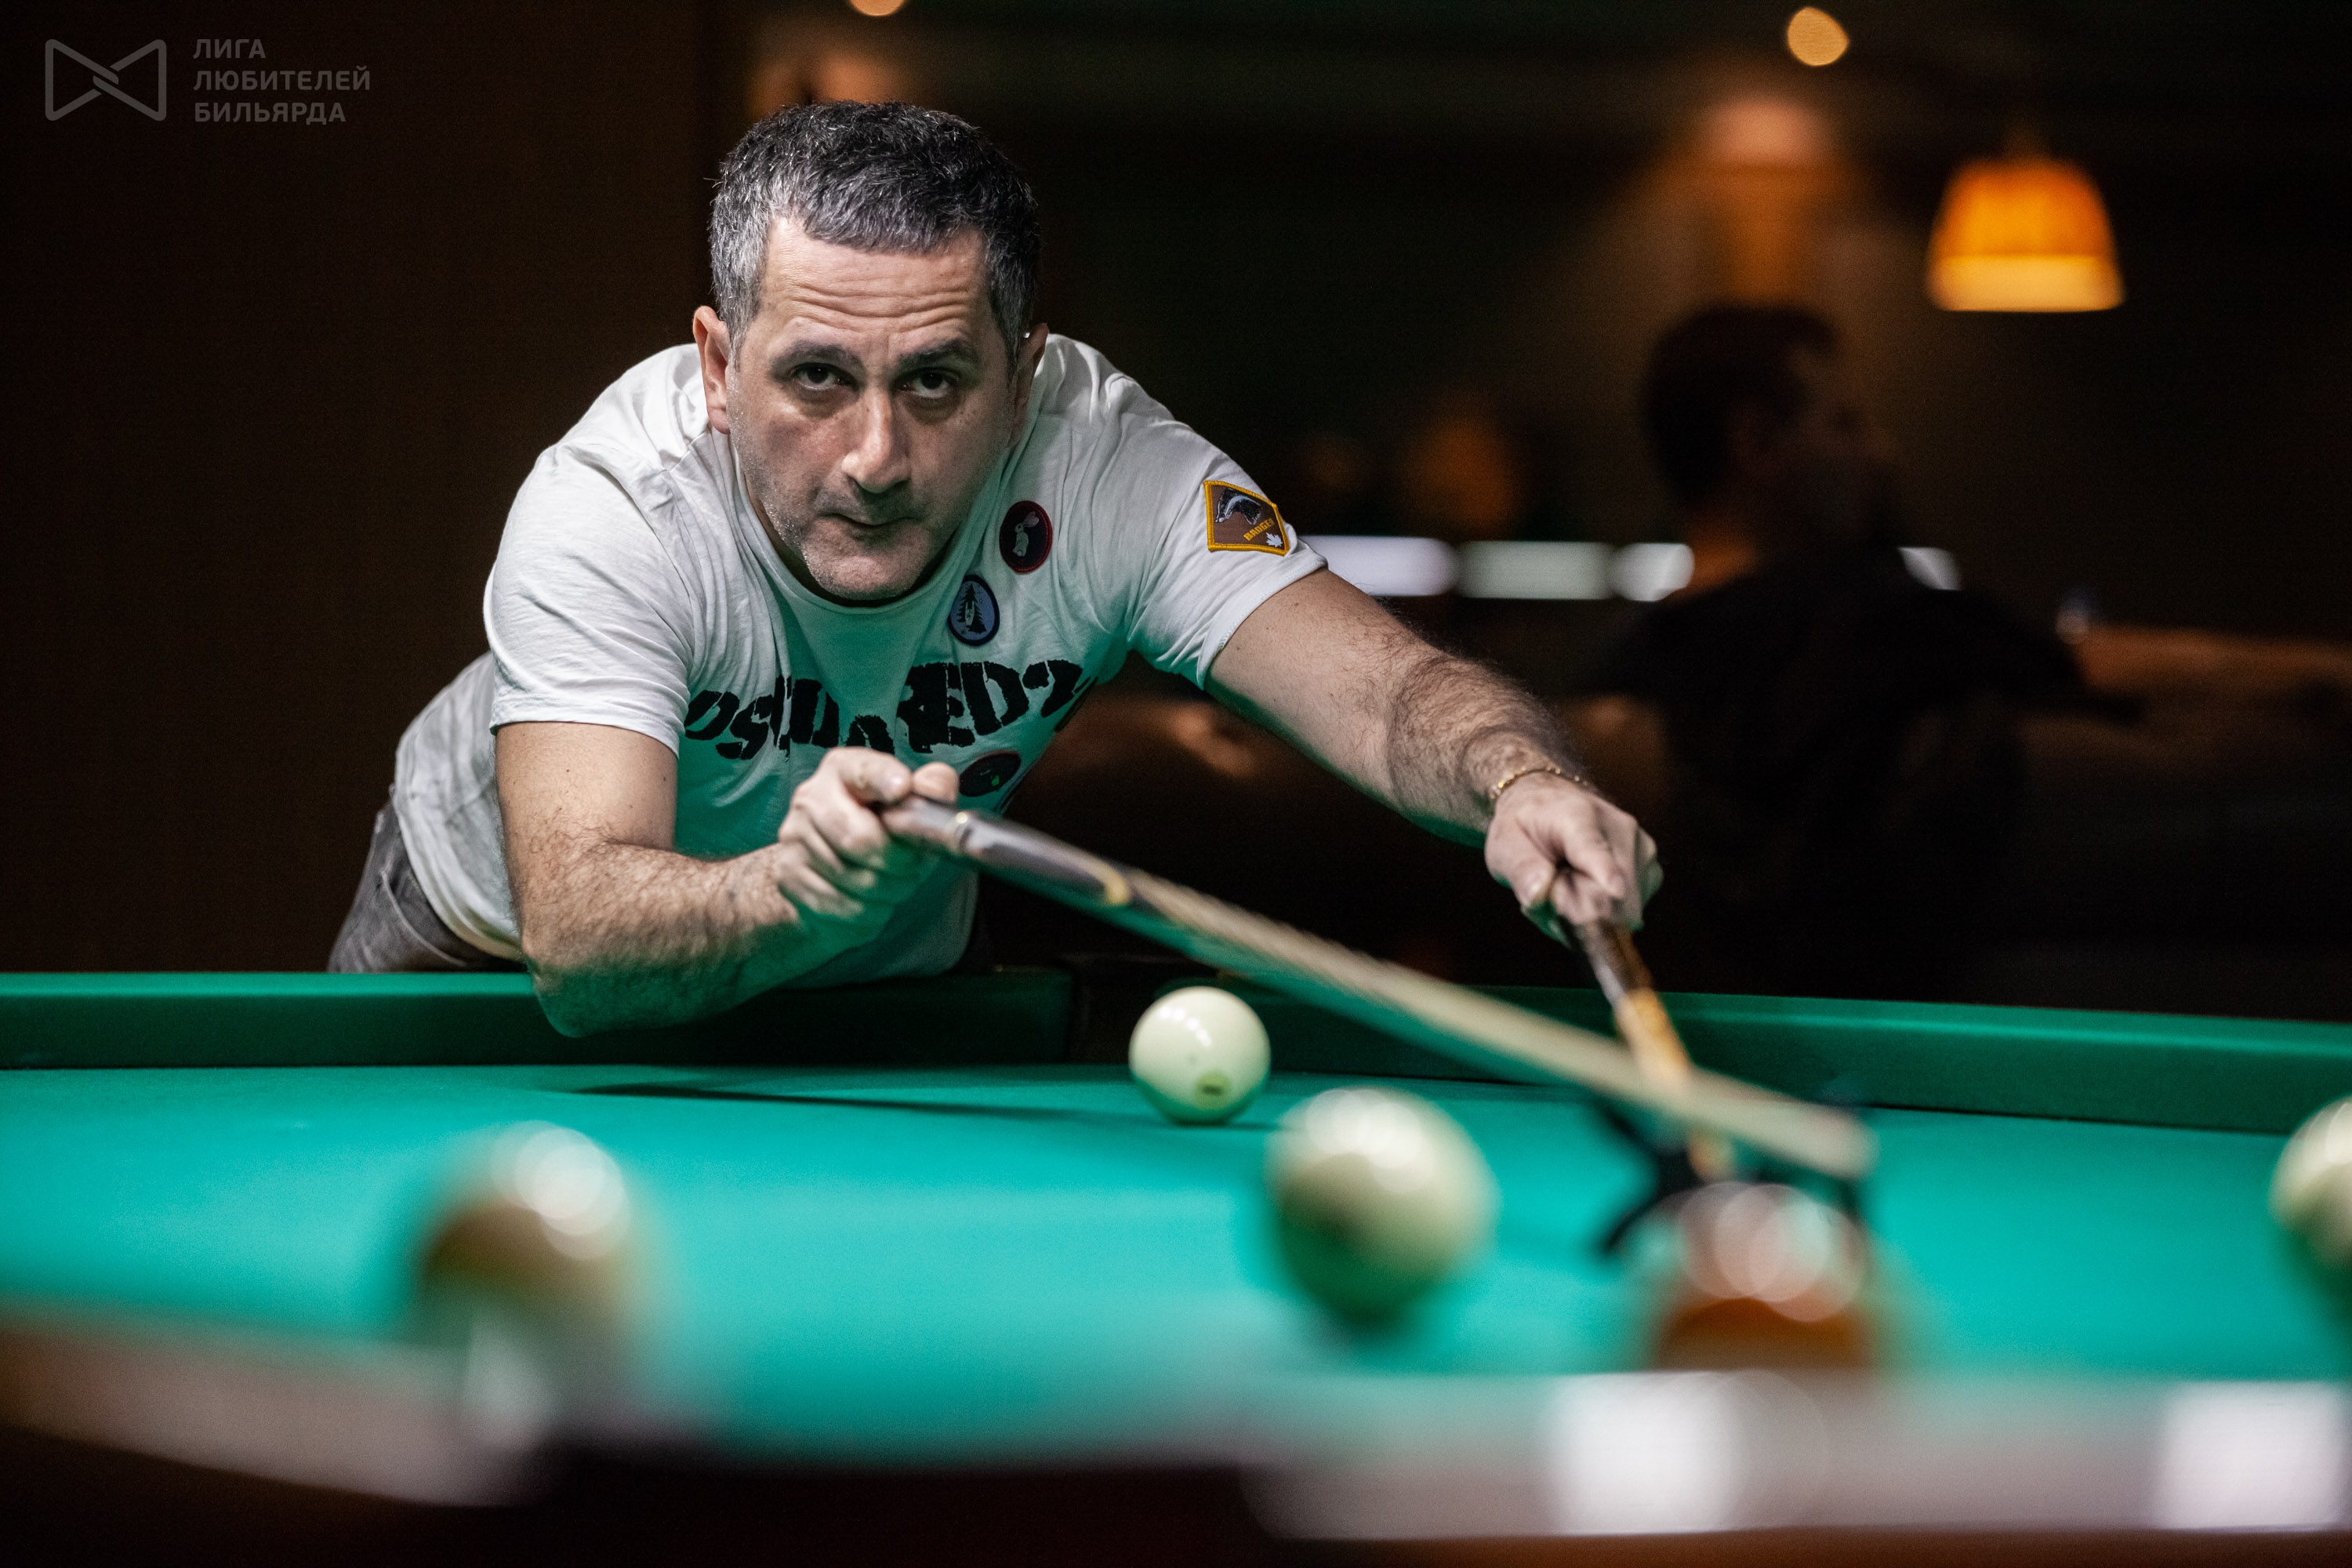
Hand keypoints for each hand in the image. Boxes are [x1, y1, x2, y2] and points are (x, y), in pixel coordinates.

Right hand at [763, 748, 959, 950]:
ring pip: (858, 880)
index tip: (902, 789)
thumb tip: (939, 787)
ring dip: (891, 890)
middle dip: (901, 862)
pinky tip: (872, 900)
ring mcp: (795, 840)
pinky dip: (871, 911)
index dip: (883, 779)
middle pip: (862, 839)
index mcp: (843, 770)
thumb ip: (930, 789)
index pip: (862, 770)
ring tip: (895, 882)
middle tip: (914, 866)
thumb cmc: (878, 833)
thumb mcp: (908, 807)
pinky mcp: (789, 878)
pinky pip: (845, 907)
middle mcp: (811, 799)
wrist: (825, 874)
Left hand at [1484, 773, 1661, 936]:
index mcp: (1578, 816)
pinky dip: (1604, 910)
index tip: (1615, 891)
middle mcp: (1620, 829)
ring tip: (1567, 886)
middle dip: (1578, 913)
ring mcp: (1641, 849)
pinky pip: (1629, 911)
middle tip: (1552, 894)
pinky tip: (1585, 890)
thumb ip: (1521, 868)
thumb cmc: (1526, 825)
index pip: (1595, 849)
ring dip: (1589, 913)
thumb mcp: (1505, 843)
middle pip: (1613, 896)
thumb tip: (1538, 895)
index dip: (1605, 874)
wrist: (1550, 803)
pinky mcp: (1650, 868)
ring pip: (1622, 910)